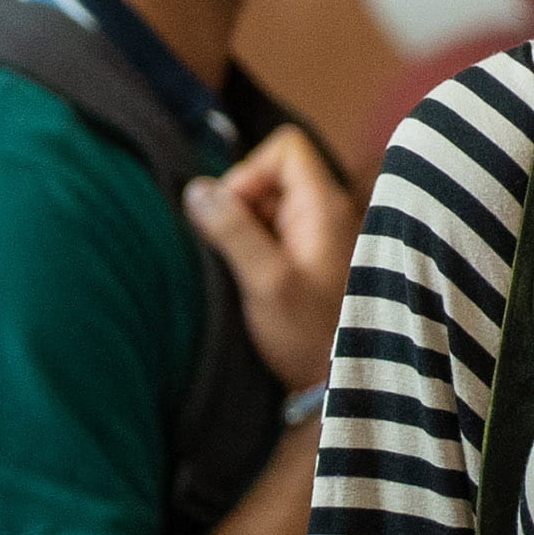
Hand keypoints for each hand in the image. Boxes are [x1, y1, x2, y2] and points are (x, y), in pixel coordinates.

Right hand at [182, 127, 363, 394]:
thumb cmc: (311, 337)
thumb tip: (198, 188)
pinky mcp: (308, 260)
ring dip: (244, 231)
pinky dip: (253, 249)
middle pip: (273, 175)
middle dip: (241, 205)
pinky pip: (273, 234)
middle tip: (236, 253)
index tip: (234, 216)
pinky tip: (250, 283)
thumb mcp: (266, 283)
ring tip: (244, 274)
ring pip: (269, 206)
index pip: (286, 148)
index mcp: (325, 207)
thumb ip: (233, 232)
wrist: (336, 386)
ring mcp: (319, 236)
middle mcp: (327, 213)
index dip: (250, 171)